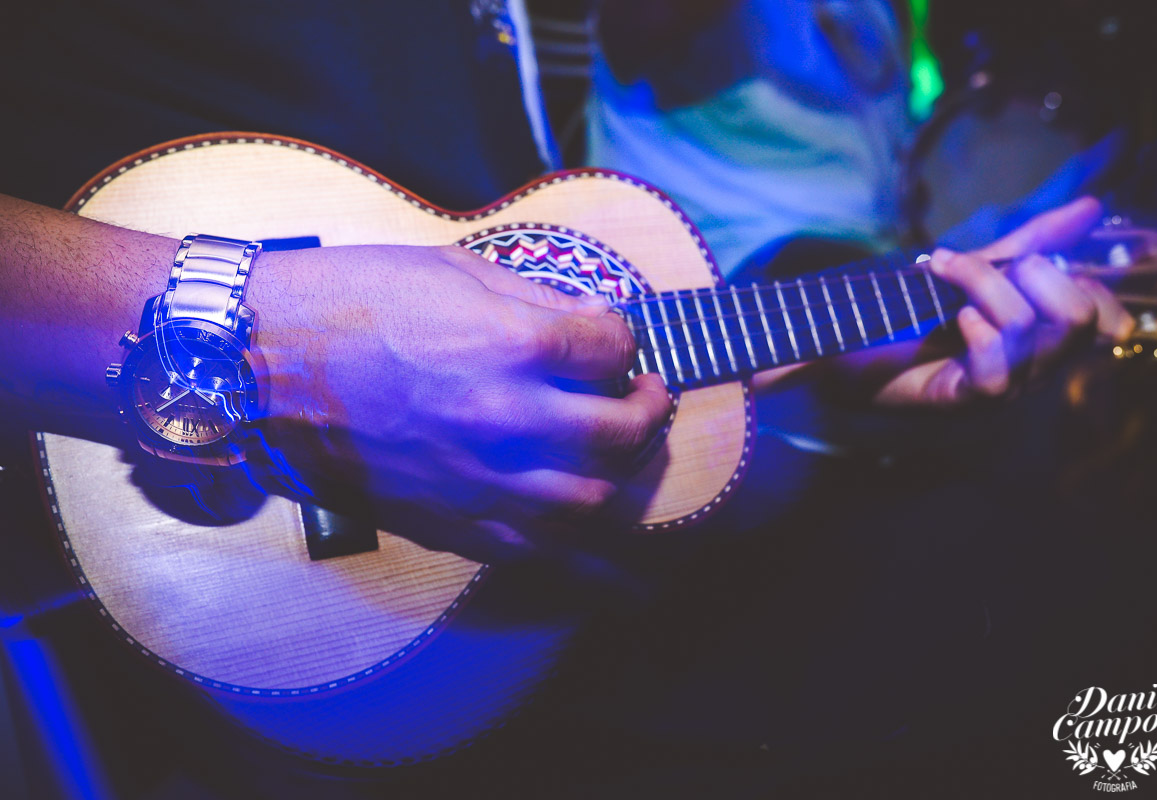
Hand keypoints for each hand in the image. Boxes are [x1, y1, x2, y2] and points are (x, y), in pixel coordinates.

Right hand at [251, 244, 670, 558]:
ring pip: (588, 500)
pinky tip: (595, 532)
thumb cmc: (345, 303)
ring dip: (621, 475)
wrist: (256, 366)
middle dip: (648, 411)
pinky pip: (532, 550)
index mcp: (508, 344)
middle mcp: (503, 419)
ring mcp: (476, 479)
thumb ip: (534, 298)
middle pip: (617, 432)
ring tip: (619, 451)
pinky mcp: (447, 520)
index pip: (609, 348)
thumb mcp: (450, 269)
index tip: (611, 339)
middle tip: (646, 396)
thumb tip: (591, 320)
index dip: (621, 339)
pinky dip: (577, 545)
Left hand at [872, 197, 1134, 405]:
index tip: (1029, 261)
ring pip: (1026, 327)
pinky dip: (974, 329)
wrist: (852, 350)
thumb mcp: (983, 269)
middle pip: (1079, 319)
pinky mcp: (967, 401)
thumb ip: (1035, 242)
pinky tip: (953, 319)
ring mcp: (1006, 388)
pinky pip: (995, 367)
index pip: (1109, 320)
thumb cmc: (919, 315)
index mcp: (1049, 339)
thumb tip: (1091, 205)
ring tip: (944, 272)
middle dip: (1037, 273)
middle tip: (991, 265)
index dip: (1083, 280)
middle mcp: (1037, 369)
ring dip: (982, 284)